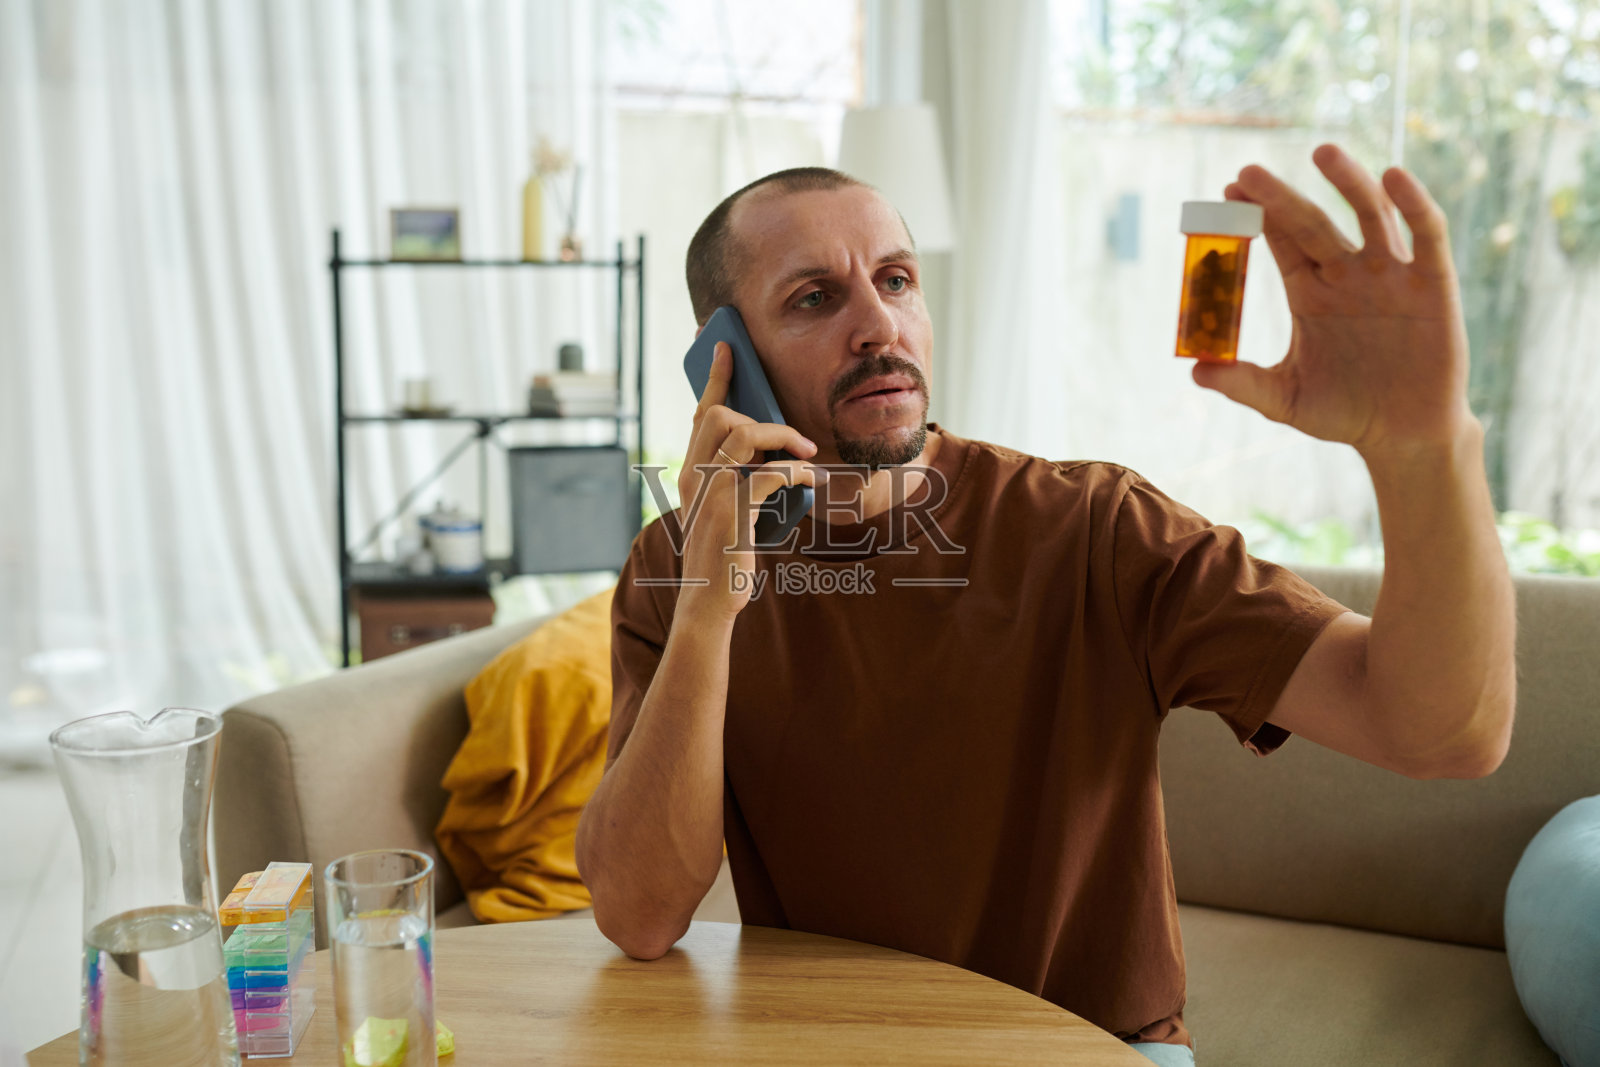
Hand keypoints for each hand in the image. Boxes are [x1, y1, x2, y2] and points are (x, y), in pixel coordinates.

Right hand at [676, 342, 824, 620]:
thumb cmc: (724, 554)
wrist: (709, 599)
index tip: (725, 347)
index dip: (715, 378)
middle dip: (762, 417)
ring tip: (806, 454)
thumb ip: (736, 478)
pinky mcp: (732, 512)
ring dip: (782, 437)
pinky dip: (797, 472)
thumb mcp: (724, 509)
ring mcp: (710, 492)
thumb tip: (772, 452)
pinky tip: (811, 482)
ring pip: (743, 434)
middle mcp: (693, 476)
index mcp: (690, 472)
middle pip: (720, 415)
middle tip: (795, 439)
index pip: (700, 413)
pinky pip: (770, 474)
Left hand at [1193, 143, 1476, 457]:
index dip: (1256, 215)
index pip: (1280, 242)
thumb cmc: (1344, 413)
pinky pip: (1426, 235)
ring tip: (1321, 152)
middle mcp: (1348, 275)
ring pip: (1369, 215)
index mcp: (1310, 293)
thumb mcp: (1285, 401)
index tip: (1226, 190)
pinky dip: (1414, 204)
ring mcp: (1390, 275)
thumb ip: (1243, 384)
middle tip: (1248, 172)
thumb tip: (1195, 371)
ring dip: (1347, 181)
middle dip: (1281, 197)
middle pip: (1312, 223)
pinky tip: (1394, 176)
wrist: (1403, 435)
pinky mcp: (1432, 285)